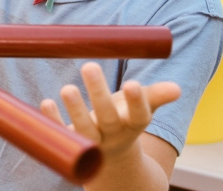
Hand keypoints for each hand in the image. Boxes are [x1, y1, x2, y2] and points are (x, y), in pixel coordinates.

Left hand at [39, 63, 180, 160]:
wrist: (110, 156)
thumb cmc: (124, 120)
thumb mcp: (141, 109)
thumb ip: (156, 97)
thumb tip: (176, 89)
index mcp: (133, 125)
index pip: (139, 116)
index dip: (136, 102)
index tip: (132, 83)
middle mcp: (113, 135)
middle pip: (107, 118)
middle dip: (99, 94)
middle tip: (89, 66)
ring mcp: (91, 142)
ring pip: (84, 129)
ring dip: (75, 109)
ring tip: (67, 88)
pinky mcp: (70, 144)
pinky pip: (61, 132)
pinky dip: (53, 119)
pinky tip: (45, 103)